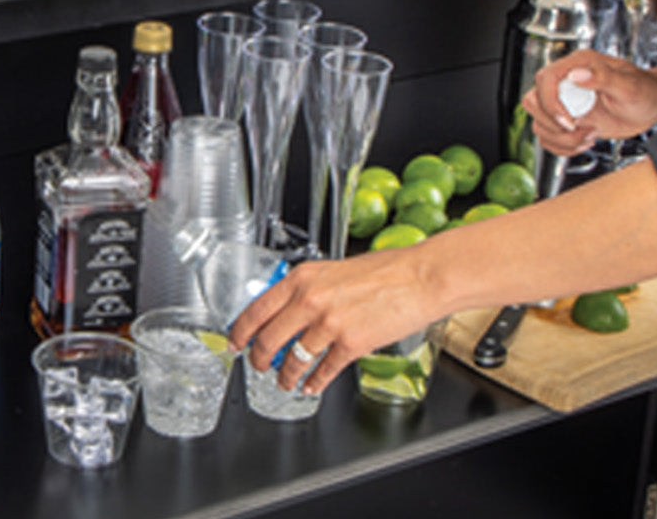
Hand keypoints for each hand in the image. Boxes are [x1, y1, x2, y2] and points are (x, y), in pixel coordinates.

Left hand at [225, 249, 447, 393]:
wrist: (421, 277)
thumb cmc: (385, 271)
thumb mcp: (332, 270)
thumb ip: (307, 289)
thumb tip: (287, 309)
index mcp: (302, 279)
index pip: (255, 310)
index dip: (239, 332)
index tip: (234, 342)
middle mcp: (310, 300)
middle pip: (268, 340)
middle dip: (258, 359)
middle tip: (257, 365)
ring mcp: (329, 324)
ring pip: (293, 360)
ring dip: (284, 377)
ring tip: (284, 382)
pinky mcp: (351, 344)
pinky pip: (322, 370)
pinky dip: (314, 382)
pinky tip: (311, 385)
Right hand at [522, 50, 656, 157]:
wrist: (654, 106)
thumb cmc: (647, 92)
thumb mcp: (629, 85)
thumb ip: (603, 77)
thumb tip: (577, 75)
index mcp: (580, 65)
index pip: (545, 79)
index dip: (551, 103)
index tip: (569, 120)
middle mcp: (568, 82)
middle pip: (534, 102)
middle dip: (553, 123)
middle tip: (579, 128)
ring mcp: (567, 102)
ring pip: (539, 123)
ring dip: (561, 138)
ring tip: (588, 135)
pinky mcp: (569, 120)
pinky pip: (548, 138)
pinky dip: (562, 147)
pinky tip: (584, 141)